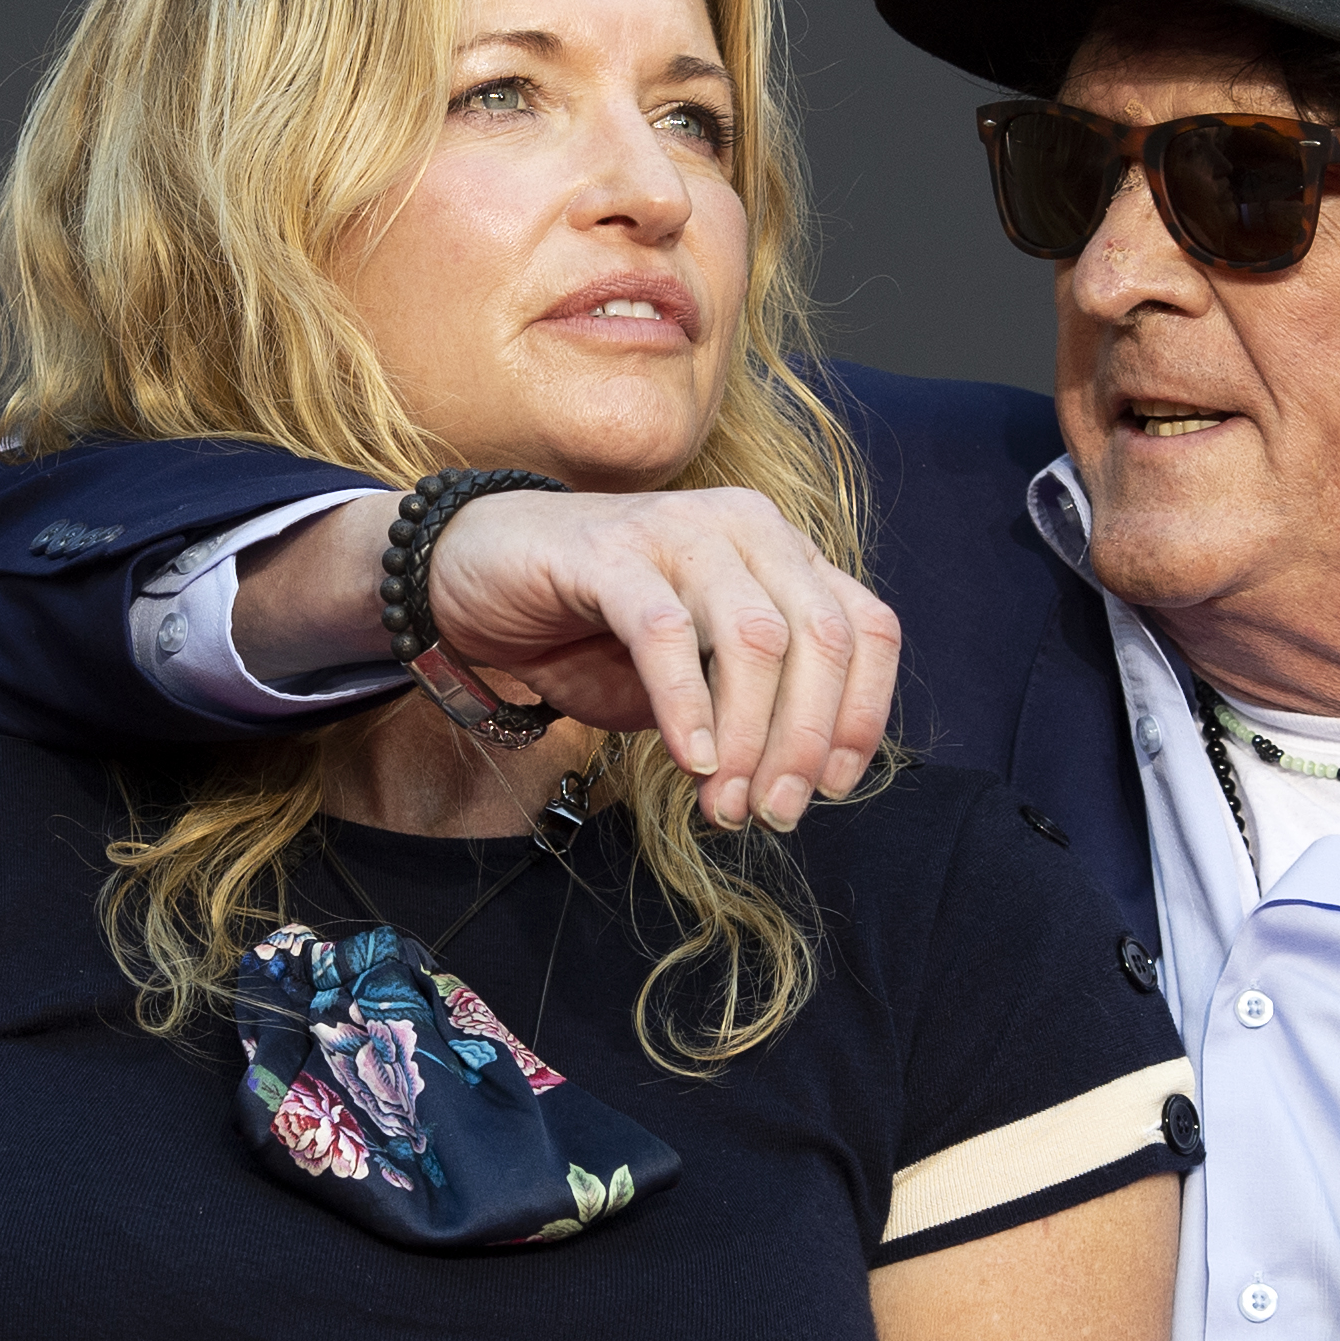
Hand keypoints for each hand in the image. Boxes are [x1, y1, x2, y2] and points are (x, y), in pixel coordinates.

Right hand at [238, 488, 900, 830]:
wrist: (472, 575)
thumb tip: (796, 781)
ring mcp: (680, 530)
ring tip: (724, 803)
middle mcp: (747, 528)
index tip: (830, 786)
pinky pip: (667, 631)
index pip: (867, 628)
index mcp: (782, 552)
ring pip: (758, 638)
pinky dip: (688, 703)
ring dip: (750, 737)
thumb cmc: (593, 631)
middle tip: (773, 812)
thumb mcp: (693, 674)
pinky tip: (687, 759)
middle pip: (822, 638)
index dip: (862, 713)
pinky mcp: (610, 551)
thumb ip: (749, 706)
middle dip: (805, 740)